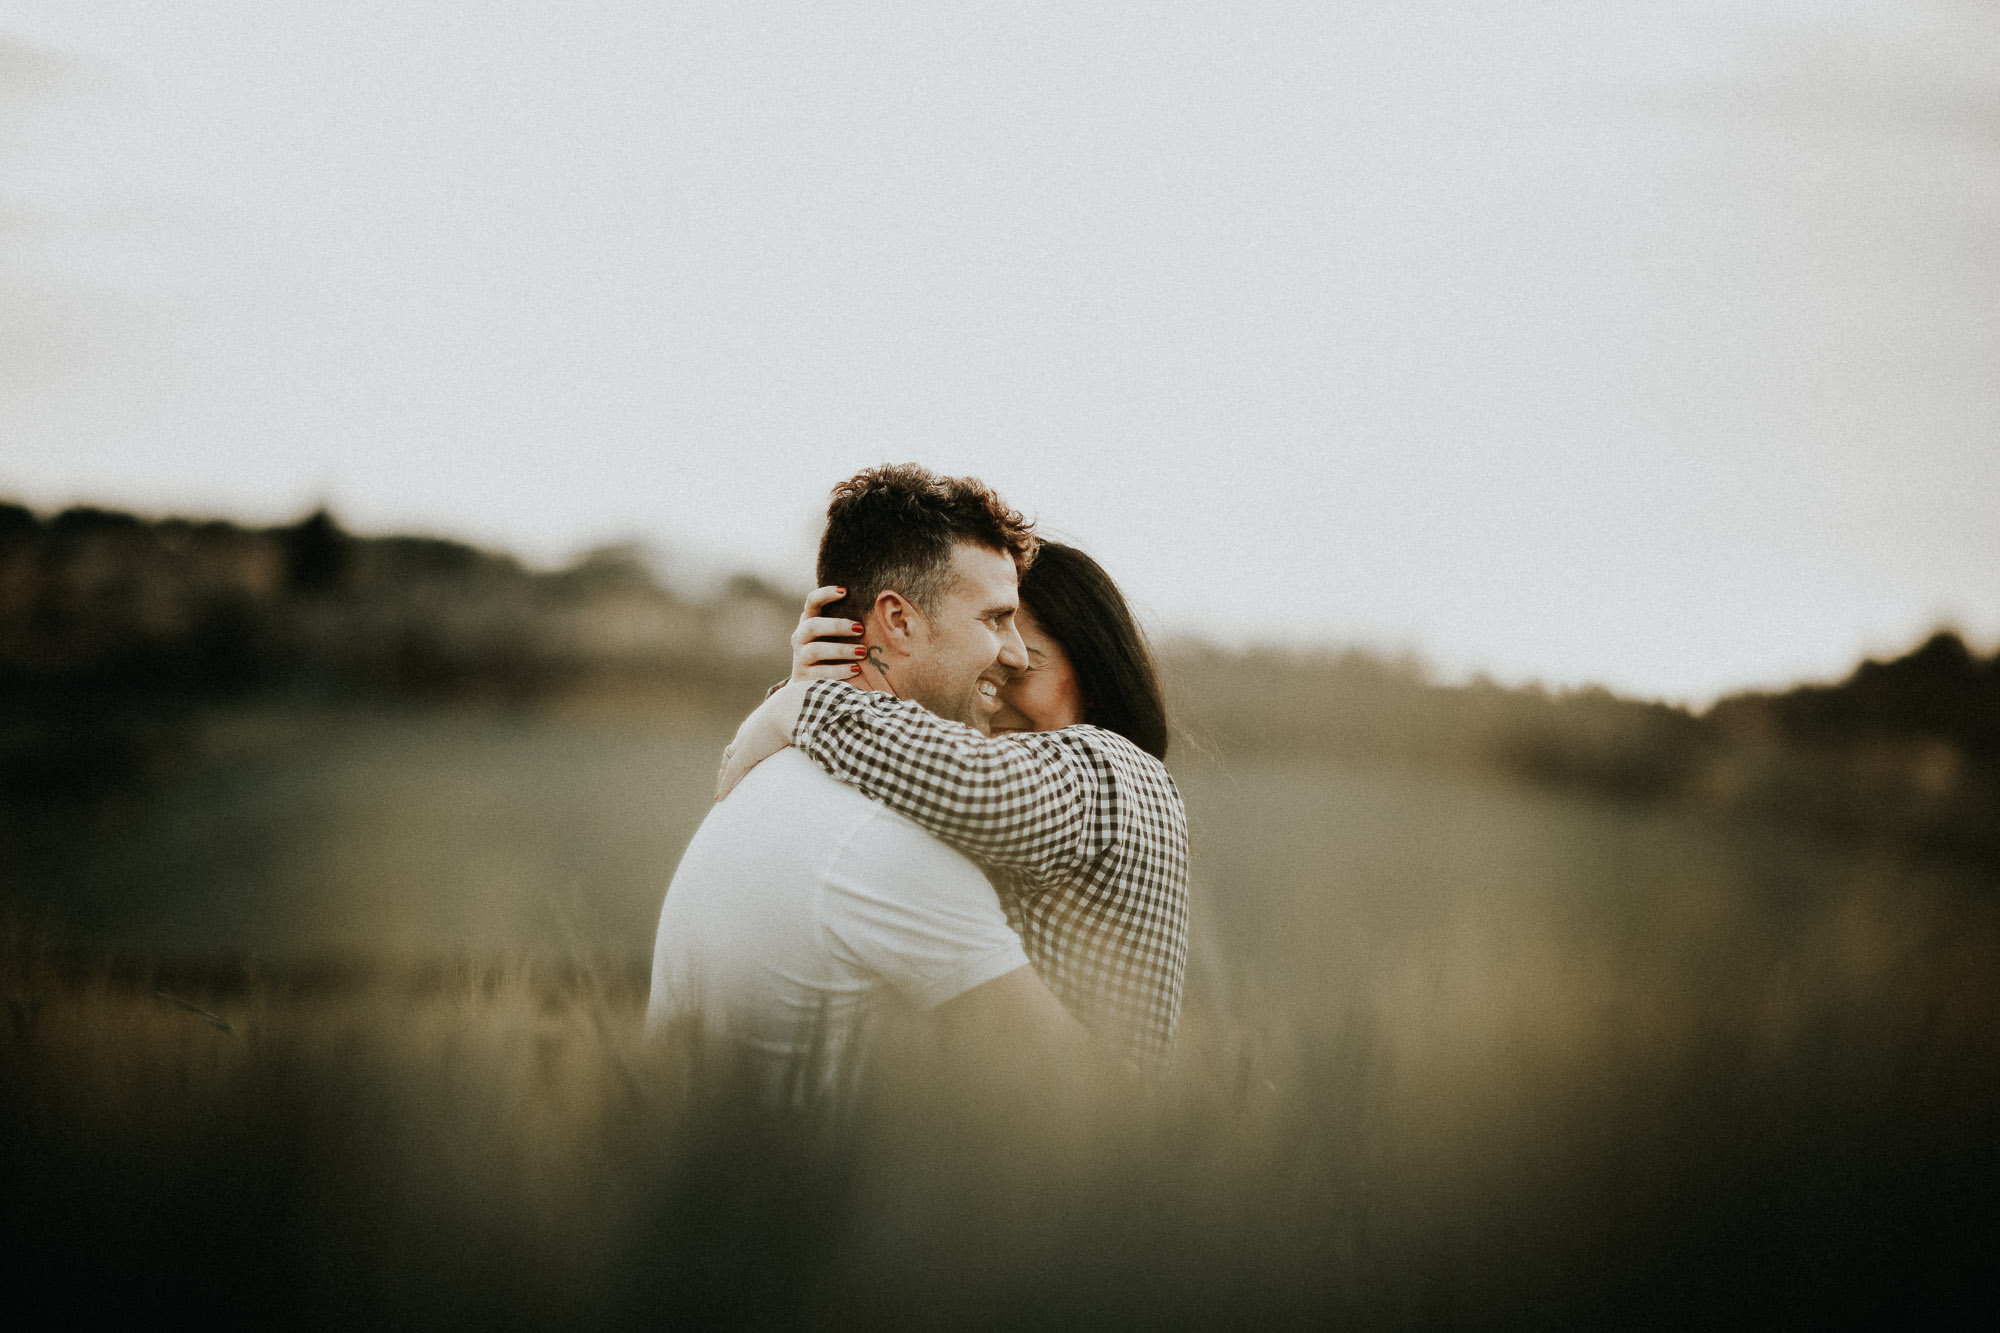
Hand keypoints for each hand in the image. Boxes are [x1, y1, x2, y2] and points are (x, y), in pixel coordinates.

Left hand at [716, 681, 809, 800]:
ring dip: (725, 778)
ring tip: (722, 793)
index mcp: (761, 722)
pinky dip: (726, 785)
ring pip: (728, 763)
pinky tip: (721, 798)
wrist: (794, 707)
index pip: (747, 739)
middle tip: (726, 779)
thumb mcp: (806, 720)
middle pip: (733, 751)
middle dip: (728, 766)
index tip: (744, 761)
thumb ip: (811, 729)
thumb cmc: (804, 710)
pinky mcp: (744, 755)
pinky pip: (731, 774)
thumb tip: (827, 734)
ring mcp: (744, 743)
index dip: (744, 752)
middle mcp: (748, 732)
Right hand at [791, 585, 867, 682]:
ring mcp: (799, 657)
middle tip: (860, 628)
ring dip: (840, 650)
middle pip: (812, 625)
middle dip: (837, 626)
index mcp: (809, 621)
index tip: (845, 591)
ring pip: (814, 650)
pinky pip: (819, 673)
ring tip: (862, 652)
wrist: (815, 686)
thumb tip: (884, 606)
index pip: (811, 601)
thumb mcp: (839, 635)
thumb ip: (851, 622)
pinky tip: (856, 669)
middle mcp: (800, 637)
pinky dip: (839, 670)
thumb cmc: (836, 652)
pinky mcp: (802, 677)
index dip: (825, 594)